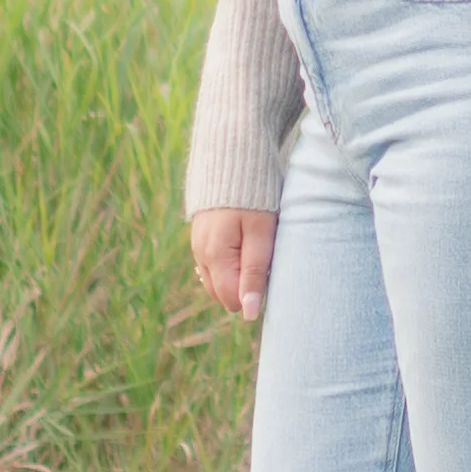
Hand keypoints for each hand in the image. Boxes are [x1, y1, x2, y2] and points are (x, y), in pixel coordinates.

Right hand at [188, 207, 273, 322]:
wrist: (232, 157)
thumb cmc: (254, 196)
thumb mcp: (261, 235)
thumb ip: (255, 274)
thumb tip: (249, 314)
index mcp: (214, 257)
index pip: (232, 300)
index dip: (255, 294)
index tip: (272, 272)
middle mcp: (200, 255)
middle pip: (222, 294)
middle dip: (245, 287)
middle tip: (267, 260)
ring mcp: (198, 245)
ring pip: (217, 280)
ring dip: (238, 275)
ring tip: (257, 249)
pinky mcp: (202, 237)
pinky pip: (213, 265)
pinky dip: (230, 263)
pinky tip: (245, 246)